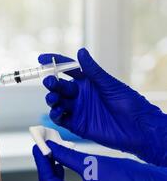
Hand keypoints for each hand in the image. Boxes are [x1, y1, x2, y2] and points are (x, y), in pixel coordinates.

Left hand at [33, 141, 166, 180]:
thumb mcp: (92, 163)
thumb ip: (67, 156)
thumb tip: (51, 147)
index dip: (41, 163)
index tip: (37, 148)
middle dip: (45, 169)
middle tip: (42, 151)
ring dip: (52, 173)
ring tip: (52, 155)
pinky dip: (62, 179)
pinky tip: (62, 165)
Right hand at [39, 48, 166, 166]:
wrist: (139, 128)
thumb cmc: (129, 103)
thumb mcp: (109, 84)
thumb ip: (92, 70)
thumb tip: (81, 51)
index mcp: (87, 82)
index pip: (66, 69)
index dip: (54, 63)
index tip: (42, 59)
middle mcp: (79, 94)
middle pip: (59, 86)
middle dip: (51, 82)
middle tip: (49, 81)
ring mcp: (77, 109)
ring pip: (56, 101)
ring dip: (51, 98)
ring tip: (53, 97)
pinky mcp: (77, 124)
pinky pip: (60, 118)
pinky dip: (55, 114)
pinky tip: (57, 111)